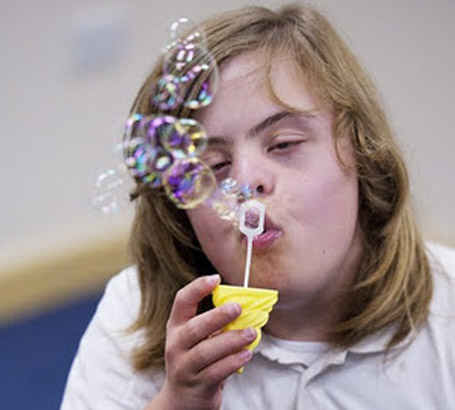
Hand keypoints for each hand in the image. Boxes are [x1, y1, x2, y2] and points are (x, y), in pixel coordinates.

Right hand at [146, 274, 255, 409]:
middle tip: (238, 307)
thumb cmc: (195, 361)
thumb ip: (214, 324)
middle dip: (217, 316)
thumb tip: (244, 307)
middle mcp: (176, 345)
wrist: (182, 401)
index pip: (181, 302)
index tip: (215, 278)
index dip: (197, 288)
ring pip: (206, 352)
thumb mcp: (197, 339)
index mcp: (176, 326)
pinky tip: (246, 354)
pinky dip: (233, 361)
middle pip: (194, 328)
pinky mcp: (197, 385)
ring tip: (251, 333)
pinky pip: (216, 372)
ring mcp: (184, 367)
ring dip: (231, 340)